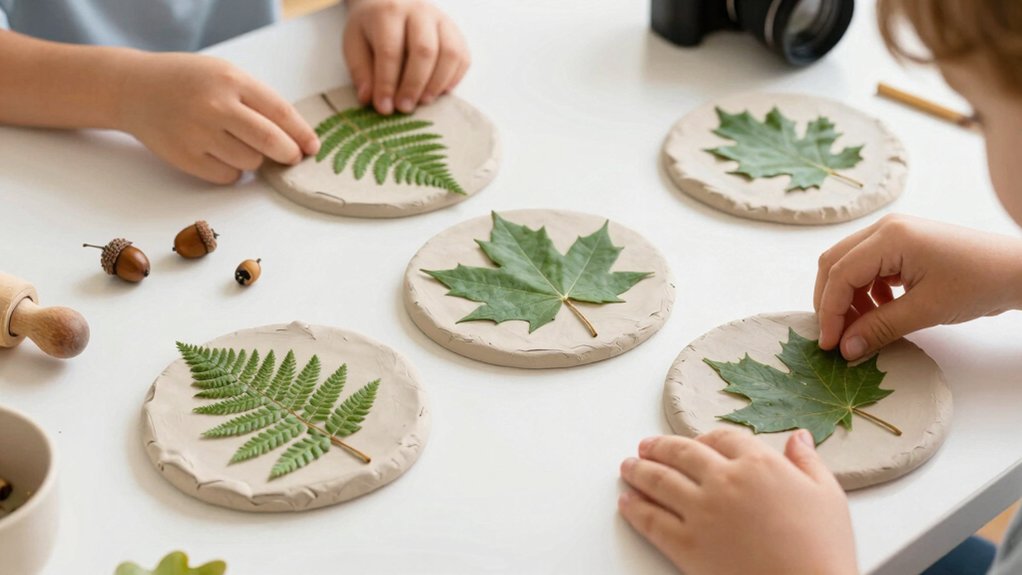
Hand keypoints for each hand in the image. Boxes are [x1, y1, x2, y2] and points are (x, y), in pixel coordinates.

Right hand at [117, 52, 319, 183]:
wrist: (135, 88)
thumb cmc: (191, 82)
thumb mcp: (226, 75)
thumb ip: (259, 101)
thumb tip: (297, 138)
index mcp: (231, 80)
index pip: (281, 113)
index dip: (302, 135)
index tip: (313, 147)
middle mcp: (215, 106)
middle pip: (271, 142)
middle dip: (289, 155)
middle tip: (291, 157)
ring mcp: (198, 133)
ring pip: (251, 162)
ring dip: (256, 160)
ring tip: (239, 144)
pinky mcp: (185, 157)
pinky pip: (228, 176)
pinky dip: (233, 170)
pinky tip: (220, 153)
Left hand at [343, 0, 469, 114]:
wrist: (392, 3)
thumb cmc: (372, 28)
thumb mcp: (355, 44)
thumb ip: (361, 71)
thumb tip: (368, 98)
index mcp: (388, 13)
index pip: (390, 51)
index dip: (387, 83)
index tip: (384, 107)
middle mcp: (419, 12)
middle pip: (424, 51)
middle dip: (414, 85)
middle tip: (405, 107)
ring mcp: (442, 20)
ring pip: (449, 54)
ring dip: (437, 83)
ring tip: (423, 101)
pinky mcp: (456, 32)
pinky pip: (462, 58)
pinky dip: (453, 79)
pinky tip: (439, 92)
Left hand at [619, 429, 856, 574]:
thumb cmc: (822, 549)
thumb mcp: (828, 495)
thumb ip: (808, 462)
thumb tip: (799, 438)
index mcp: (759, 464)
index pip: (722, 438)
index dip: (705, 438)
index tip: (697, 441)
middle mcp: (724, 481)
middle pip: (682, 454)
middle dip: (659, 448)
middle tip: (646, 447)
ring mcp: (701, 512)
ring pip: (660, 481)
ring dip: (639, 471)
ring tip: (628, 467)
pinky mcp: (686, 545)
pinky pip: (652, 521)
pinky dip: (635, 509)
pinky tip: (627, 503)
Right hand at [815, 214, 1021, 359]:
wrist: (1017, 271)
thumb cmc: (979, 283)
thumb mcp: (926, 310)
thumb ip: (879, 328)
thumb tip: (845, 349)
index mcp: (889, 236)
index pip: (840, 274)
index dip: (830, 311)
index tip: (830, 344)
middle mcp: (885, 228)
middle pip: (835, 263)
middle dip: (831, 302)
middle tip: (836, 337)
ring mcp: (893, 233)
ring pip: (849, 265)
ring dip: (848, 298)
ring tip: (861, 328)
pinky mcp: (902, 244)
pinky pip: (868, 267)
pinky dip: (865, 292)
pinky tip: (880, 312)